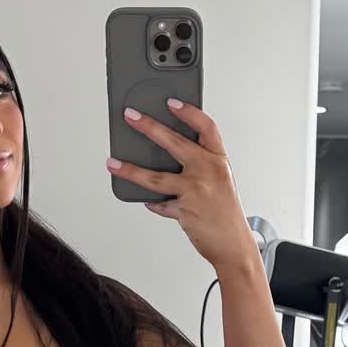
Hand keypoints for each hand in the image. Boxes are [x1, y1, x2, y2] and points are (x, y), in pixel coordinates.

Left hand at [107, 101, 256, 270]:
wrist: (234, 244)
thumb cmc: (226, 212)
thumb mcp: (221, 180)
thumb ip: (200, 164)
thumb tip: (167, 152)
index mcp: (219, 160)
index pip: (206, 127)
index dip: (188, 112)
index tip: (171, 102)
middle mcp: (208, 171)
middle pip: (174, 143)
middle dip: (148, 127)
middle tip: (131, 117)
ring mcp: (195, 191)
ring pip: (155, 177)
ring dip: (130, 170)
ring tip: (113, 163)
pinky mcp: (183, 210)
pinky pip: (159, 203)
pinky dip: (152, 202)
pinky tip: (146, 199)